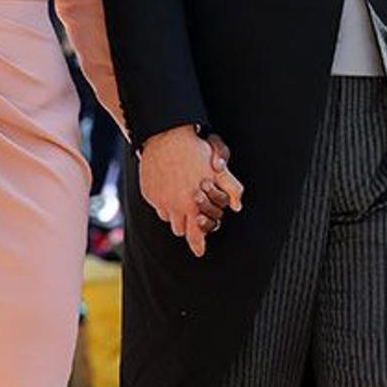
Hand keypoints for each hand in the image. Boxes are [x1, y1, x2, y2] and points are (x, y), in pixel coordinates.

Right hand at [139, 125, 243, 258]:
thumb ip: (231, 189)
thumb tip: (237, 206)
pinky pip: (157, 204)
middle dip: (187, 223)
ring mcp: (159, 201)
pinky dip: (163, 201)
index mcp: (192, 206)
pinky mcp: (148, 193)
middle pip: (180, 229)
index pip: (195, 235)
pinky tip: (169, 187)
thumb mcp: (219, 170)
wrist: (165, 136)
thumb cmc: (195, 151)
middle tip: (192, 212)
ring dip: (175, 213)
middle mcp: (174, 207)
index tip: (199, 251)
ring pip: (167, 217)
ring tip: (181, 198)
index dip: (197, 245)